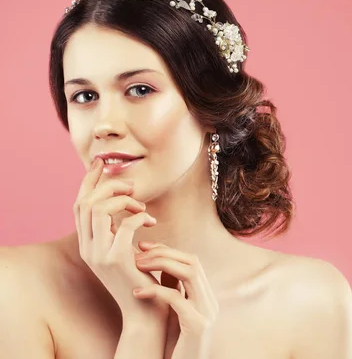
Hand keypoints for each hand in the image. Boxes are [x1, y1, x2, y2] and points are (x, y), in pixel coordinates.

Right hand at [73, 158, 167, 319]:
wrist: (144, 309)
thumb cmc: (140, 276)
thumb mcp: (122, 249)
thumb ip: (116, 229)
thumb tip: (122, 199)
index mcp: (86, 244)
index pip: (79, 205)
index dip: (88, 182)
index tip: (101, 164)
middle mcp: (87, 248)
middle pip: (86, 202)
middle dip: (108, 186)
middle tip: (132, 187)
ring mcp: (98, 254)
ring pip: (99, 209)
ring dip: (123, 200)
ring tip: (142, 206)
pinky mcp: (116, 259)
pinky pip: (125, 225)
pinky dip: (139, 217)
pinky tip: (151, 222)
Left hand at [133, 242, 218, 358]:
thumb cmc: (175, 347)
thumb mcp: (175, 315)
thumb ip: (172, 293)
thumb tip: (154, 268)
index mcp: (205, 296)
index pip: (191, 261)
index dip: (167, 250)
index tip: (143, 247)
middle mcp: (210, 301)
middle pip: (192, 261)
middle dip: (163, 252)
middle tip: (138, 253)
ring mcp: (206, 313)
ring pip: (189, 273)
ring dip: (161, 264)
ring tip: (137, 266)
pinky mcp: (197, 326)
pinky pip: (177, 299)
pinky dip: (156, 291)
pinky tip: (137, 292)